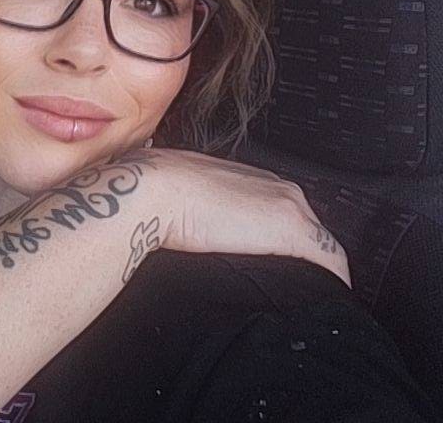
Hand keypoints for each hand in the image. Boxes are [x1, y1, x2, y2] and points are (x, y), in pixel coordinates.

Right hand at [123, 148, 350, 287]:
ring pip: (320, 245)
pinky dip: (332, 283)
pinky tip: (324, 303)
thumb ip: (197, 217)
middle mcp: (276, 187)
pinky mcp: (291, 227)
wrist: (151, 191)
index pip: (283, 216)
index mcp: (250, 180)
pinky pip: (330, 261)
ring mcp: (287, 205)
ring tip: (305, 300)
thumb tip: (189, 237)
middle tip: (293, 290)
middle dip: (303, 260)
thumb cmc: (154, 196)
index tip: (278, 268)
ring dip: (315, 272)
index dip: (283, 246)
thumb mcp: (180, 206)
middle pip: (308, 230)